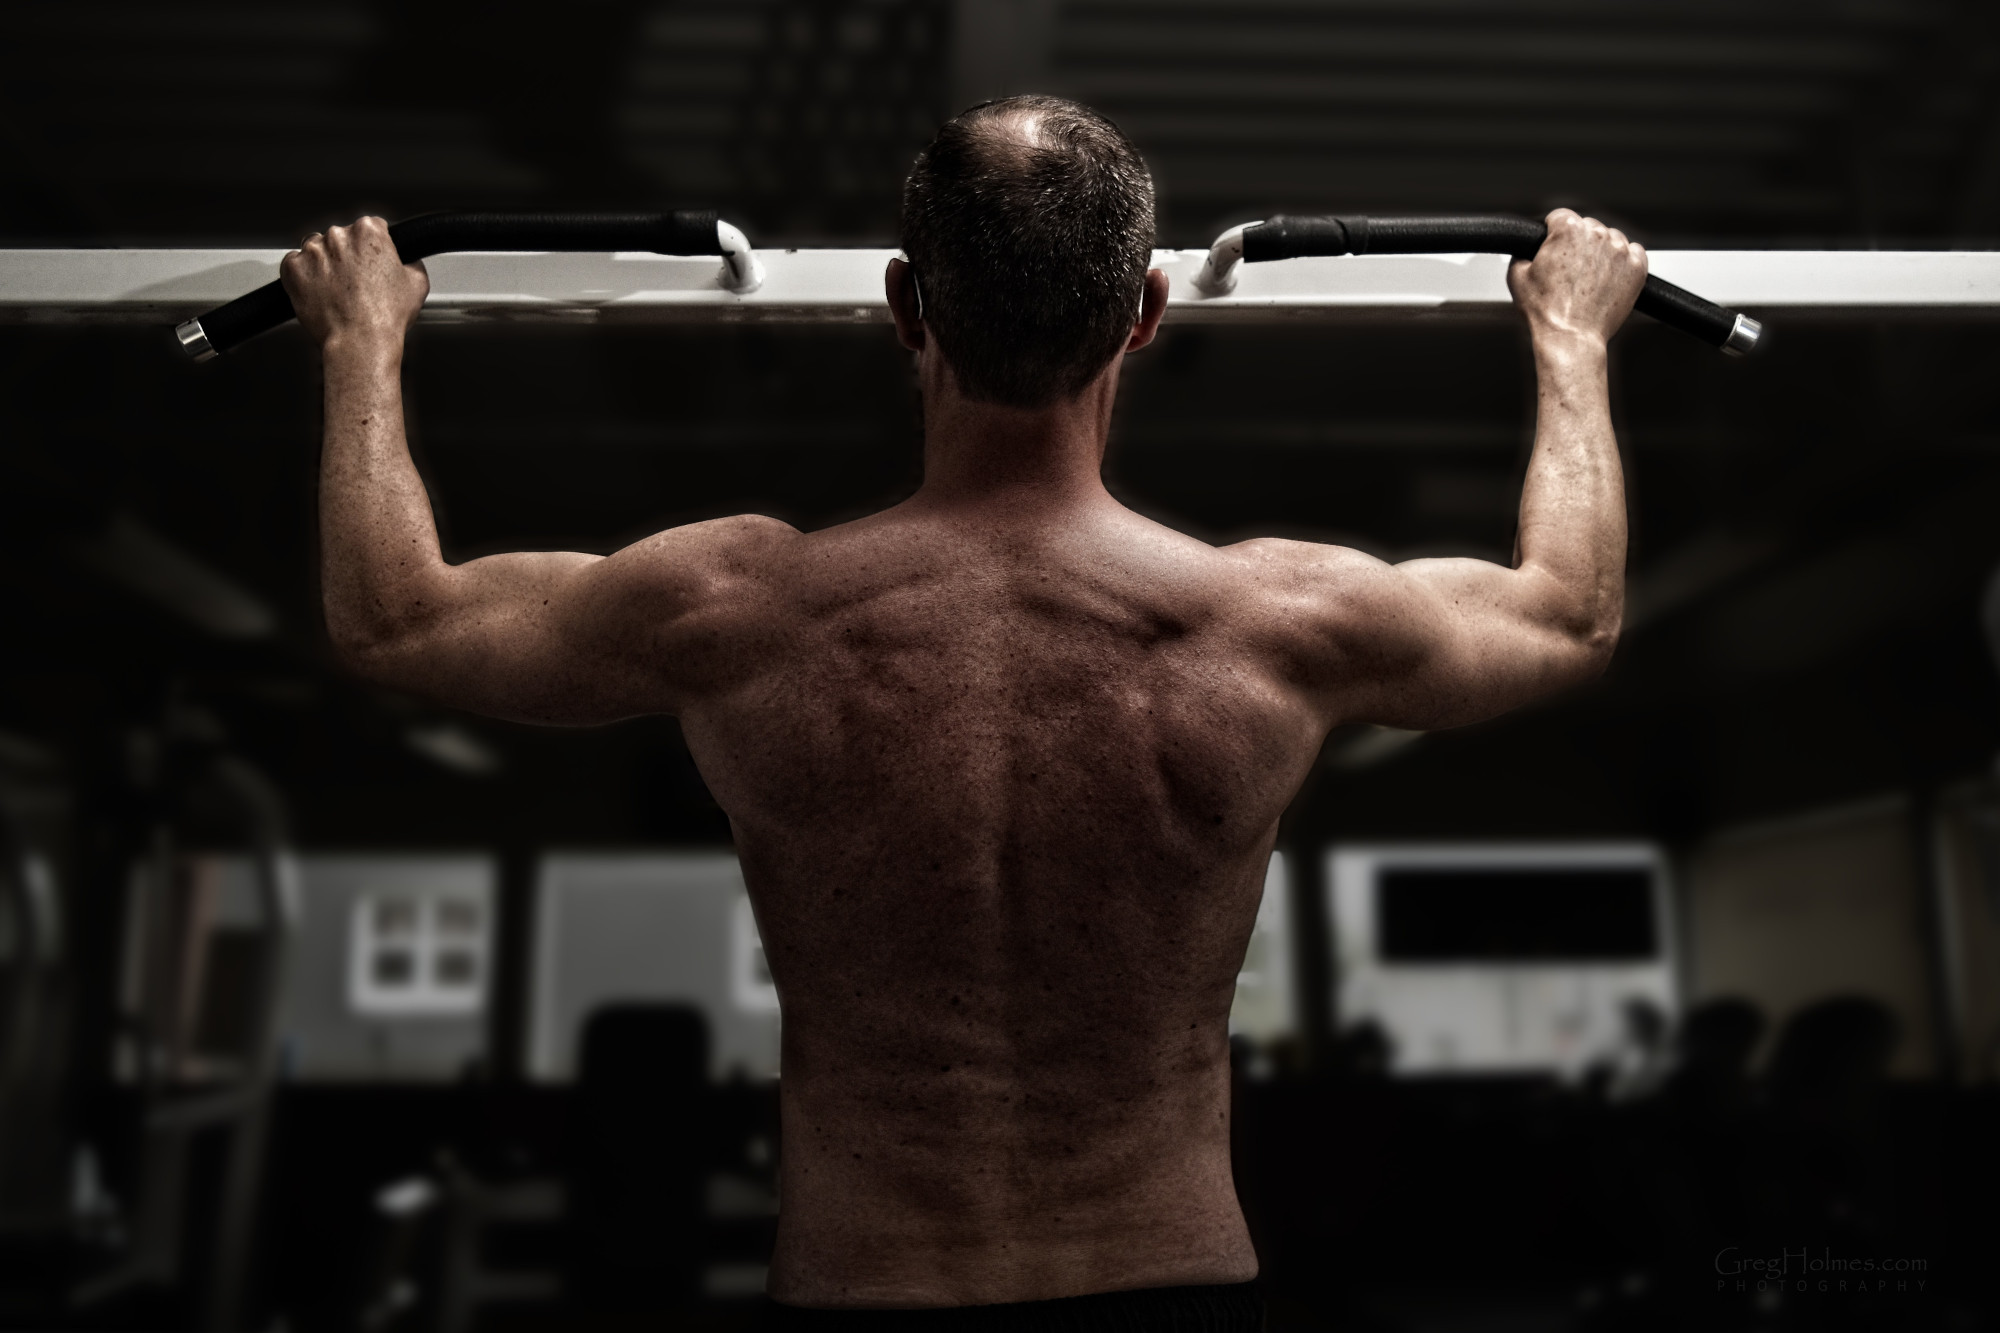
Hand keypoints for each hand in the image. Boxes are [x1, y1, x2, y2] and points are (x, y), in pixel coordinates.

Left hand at [280, 216, 428, 350]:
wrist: (360, 342)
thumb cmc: (386, 317)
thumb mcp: (417, 284)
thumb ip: (410, 262)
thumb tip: (406, 260)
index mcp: (369, 232)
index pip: (370, 227)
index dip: (374, 247)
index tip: (372, 262)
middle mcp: (339, 236)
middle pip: (341, 237)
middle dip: (347, 255)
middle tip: (355, 282)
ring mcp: (313, 251)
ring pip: (316, 248)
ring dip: (324, 263)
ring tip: (336, 289)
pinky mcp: (294, 268)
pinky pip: (295, 264)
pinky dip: (304, 276)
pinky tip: (319, 291)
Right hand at [1506, 208, 1646, 347]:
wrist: (1571, 337)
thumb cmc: (1547, 312)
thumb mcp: (1517, 277)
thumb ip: (1521, 253)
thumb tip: (1526, 250)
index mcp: (1568, 230)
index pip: (1560, 216)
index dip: (1552, 233)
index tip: (1553, 247)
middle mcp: (1597, 235)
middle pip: (1587, 227)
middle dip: (1577, 244)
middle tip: (1568, 270)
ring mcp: (1620, 251)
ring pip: (1610, 239)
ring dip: (1600, 252)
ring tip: (1587, 278)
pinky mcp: (1636, 268)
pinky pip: (1633, 253)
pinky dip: (1622, 262)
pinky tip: (1607, 278)